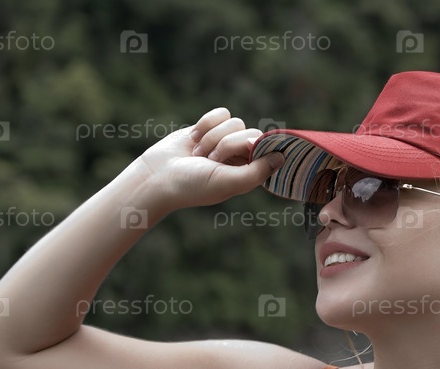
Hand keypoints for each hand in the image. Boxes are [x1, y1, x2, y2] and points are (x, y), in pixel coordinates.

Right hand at [134, 108, 283, 210]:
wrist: (158, 175)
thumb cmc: (193, 185)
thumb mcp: (227, 182)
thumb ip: (256, 172)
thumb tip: (281, 157)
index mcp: (248, 172)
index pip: (266, 149)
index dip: (251, 148)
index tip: (242, 153)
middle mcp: (239, 156)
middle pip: (249, 132)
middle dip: (226, 144)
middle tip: (210, 160)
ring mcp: (224, 140)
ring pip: (234, 122)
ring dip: (213, 137)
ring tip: (198, 154)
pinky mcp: (209, 127)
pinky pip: (220, 113)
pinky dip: (205, 124)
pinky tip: (193, 140)